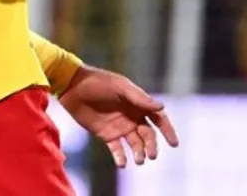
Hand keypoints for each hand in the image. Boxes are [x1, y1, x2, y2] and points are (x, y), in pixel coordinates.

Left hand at [58, 66, 178, 167]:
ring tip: (138, 160)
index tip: (173, 143)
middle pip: (148, 134)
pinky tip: (122, 163)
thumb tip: (161, 107)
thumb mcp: (121, 88)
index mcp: (138, 103)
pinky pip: (117, 149)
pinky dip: (121, 157)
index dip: (167, 130)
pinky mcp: (106, 135)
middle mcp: (132, 116)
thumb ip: (140, 99)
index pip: (158, 118)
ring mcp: (119, 126)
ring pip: (135, 144)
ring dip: (139, 153)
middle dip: (152, 146)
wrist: (73, 87)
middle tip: (151, 155)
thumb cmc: (99, 82)